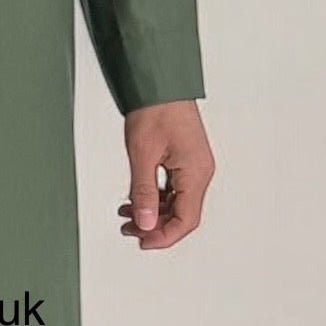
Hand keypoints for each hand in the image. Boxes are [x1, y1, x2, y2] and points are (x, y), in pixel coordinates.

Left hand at [119, 101, 213, 250]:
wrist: (159, 83)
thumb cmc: (156, 109)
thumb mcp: (142, 155)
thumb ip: (143, 192)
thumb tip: (145, 223)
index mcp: (196, 173)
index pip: (186, 220)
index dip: (164, 236)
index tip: (142, 241)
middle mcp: (199, 171)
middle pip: (182, 214)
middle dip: (155, 226)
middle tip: (129, 229)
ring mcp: (193, 166)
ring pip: (176, 203)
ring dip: (152, 213)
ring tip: (127, 216)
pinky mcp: (184, 159)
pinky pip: (172, 188)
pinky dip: (154, 198)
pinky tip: (135, 199)